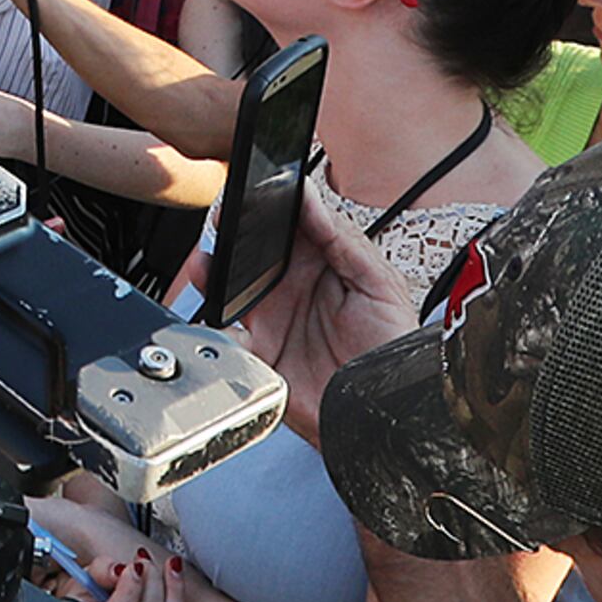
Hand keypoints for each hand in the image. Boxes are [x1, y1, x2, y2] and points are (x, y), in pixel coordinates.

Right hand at [238, 183, 419, 442]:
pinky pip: (228, 339)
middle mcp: (290, 287)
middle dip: (231, 234)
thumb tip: (312, 200)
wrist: (385, 412)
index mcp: (319, 261)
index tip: (260, 189)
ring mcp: (271, 320)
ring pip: (229, 288)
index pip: (288, 222)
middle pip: (250, 250)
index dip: (271, 203)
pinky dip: (218, 331)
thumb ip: (346, 242)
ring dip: (213, 275)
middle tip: (226, 224)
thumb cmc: (391, 347)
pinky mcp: (259, 355)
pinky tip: (225, 322)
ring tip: (211, 268)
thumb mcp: (380, 285)